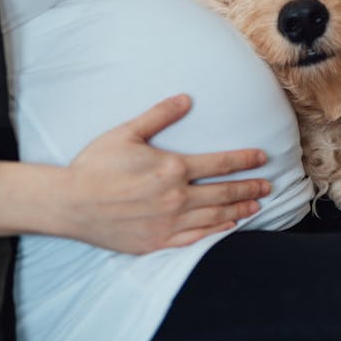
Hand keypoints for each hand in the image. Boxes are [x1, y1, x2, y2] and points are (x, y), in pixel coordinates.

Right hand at [62, 94, 270, 252]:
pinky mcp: (158, 241)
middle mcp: (177, 197)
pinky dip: (217, 232)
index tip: (262, 158)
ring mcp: (169, 222)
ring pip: (215, 216)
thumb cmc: (97, 165)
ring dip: (239, 210)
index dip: (244, 160)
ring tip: (256, 206)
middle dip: (249, 188)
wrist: (72, 203)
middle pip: (224, 192)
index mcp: (172, 168)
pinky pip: (196, 238)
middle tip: (268, 186)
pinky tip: (229, 227)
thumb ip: (160, 115)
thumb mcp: (127, 133)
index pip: (220, 163)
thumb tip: (186, 99)